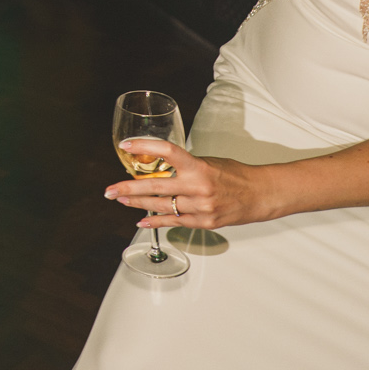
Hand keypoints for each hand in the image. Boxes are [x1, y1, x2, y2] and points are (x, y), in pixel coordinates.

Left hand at [104, 138, 278, 230]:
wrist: (259, 196)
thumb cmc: (234, 176)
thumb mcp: (208, 162)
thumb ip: (185, 166)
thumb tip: (160, 167)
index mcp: (199, 167)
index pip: (167, 152)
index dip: (144, 147)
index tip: (126, 146)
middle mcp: (198, 188)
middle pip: (155, 187)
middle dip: (128, 189)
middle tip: (109, 190)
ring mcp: (200, 208)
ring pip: (160, 206)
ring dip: (137, 204)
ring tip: (120, 200)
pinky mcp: (203, 223)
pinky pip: (173, 221)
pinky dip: (155, 220)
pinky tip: (141, 219)